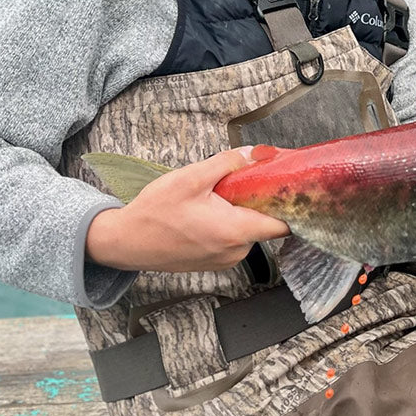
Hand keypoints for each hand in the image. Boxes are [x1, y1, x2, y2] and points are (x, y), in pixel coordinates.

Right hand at [85, 146, 289, 271]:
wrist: (125, 242)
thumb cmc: (154, 213)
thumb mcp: (191, 178)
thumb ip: (228, 163)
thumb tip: (256, 153)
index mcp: (235, 232)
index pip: (283, 225)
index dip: (290, 203)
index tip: (287, 185)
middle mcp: (235, 252)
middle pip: (266, 224)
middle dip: (259, 200)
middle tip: (242, 180)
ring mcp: (224, 260)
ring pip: (249, 230)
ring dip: (241, 211)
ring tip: (218, 196)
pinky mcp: (214, 261)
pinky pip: (233, 239)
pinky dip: (229, 223)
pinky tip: (209, 210)